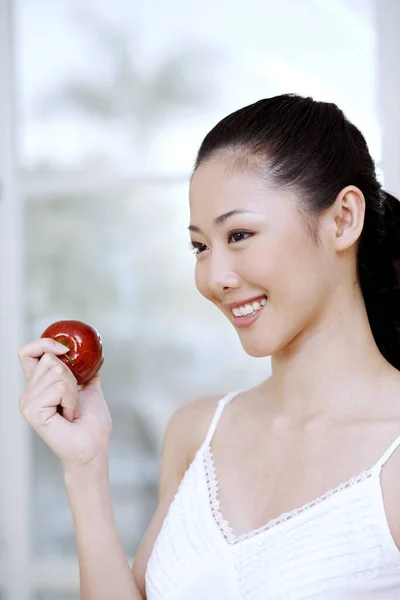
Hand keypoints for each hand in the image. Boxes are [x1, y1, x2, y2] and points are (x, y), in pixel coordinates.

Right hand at [18, 338, 111, 470]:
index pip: (28, 353)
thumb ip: (85, 373)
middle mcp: (29, 392)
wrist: (93, 447)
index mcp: (39, 385)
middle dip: (71, 376)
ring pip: (56, 372)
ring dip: (72, 391)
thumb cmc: (92, 424)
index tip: (65, 350)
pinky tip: (68, 415)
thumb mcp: (89, 389)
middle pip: (49, 359)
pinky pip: (58, 388)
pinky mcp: (31, 410)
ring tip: (71, 410)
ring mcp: (27, 401)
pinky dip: (71, 400)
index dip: (44, 343)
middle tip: (73, 400)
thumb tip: (94, 356)